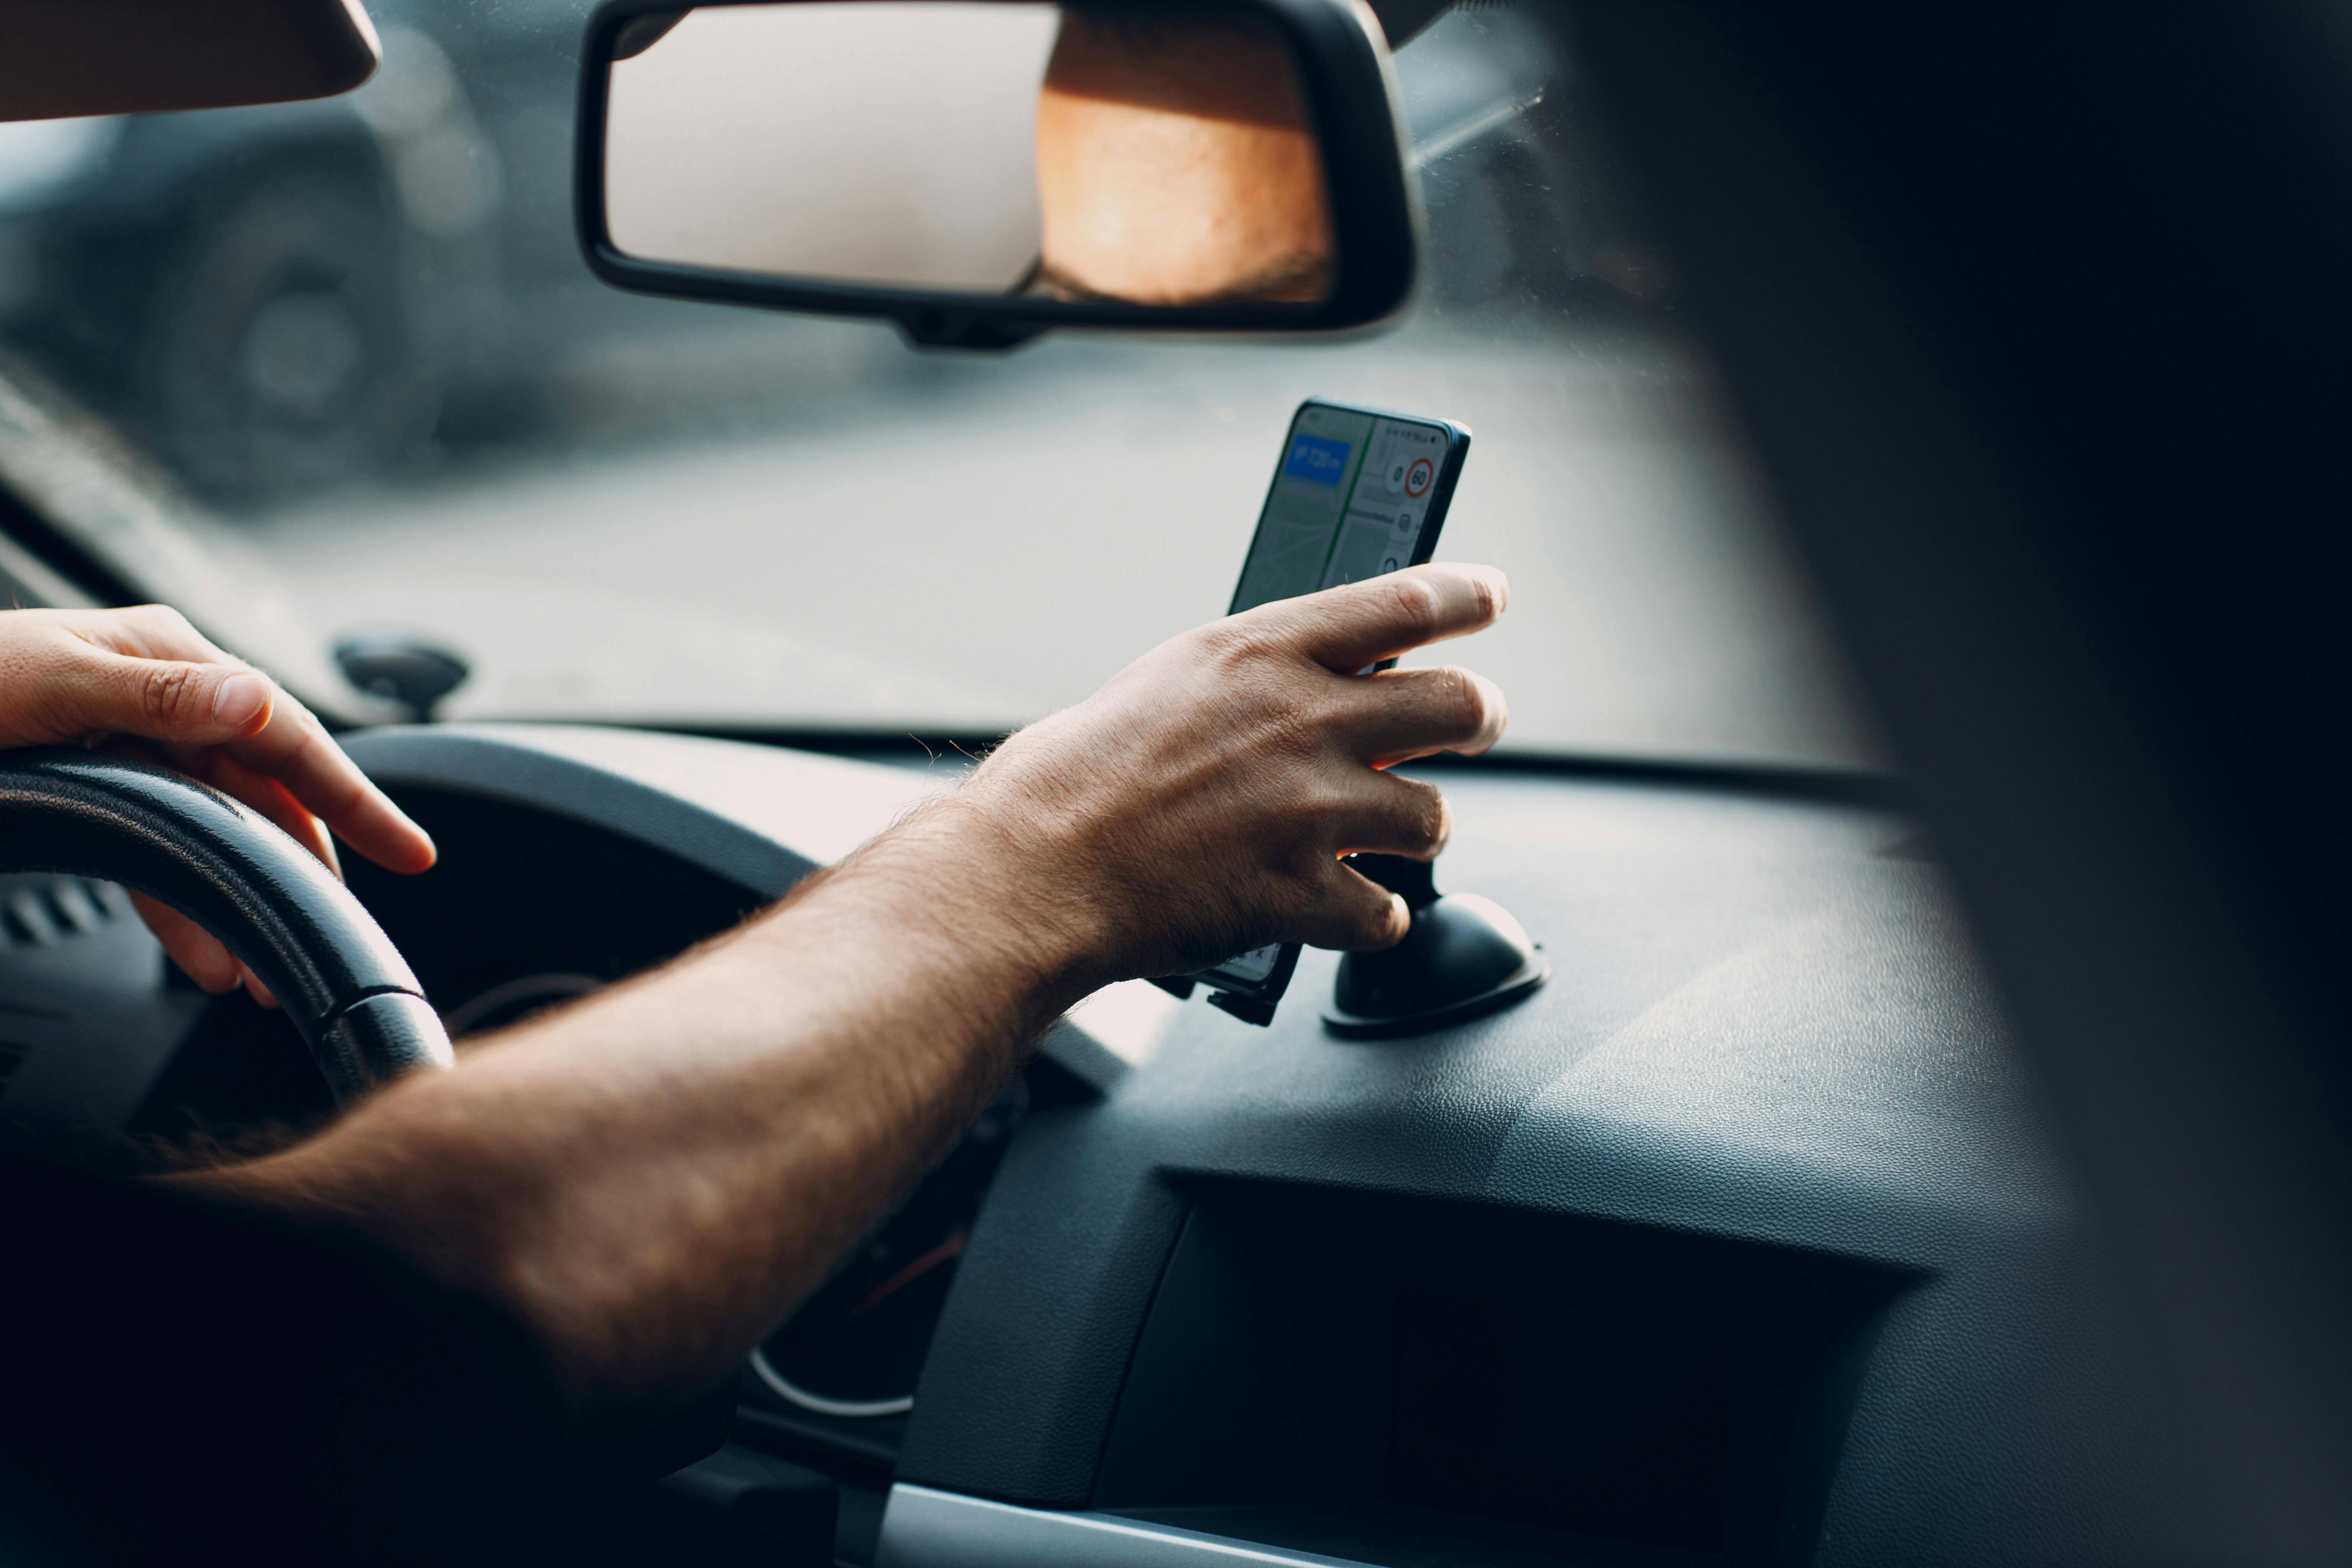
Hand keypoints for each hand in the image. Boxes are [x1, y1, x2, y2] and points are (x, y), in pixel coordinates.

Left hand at [0, 606, 435, 1001]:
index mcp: (163, 658)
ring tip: (257, 974)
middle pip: (262, 789)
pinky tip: (198, 948)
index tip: (406, 851)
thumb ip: (154, 695)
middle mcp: (157, 696)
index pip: (284, 732)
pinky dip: (182, 902)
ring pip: (215, 828)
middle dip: (304, 865)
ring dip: (239, 899)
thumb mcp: (41, 685)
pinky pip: (160, 847)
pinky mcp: (93, 781)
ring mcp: (127, 739)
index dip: (351, 796)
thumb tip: (253, 701)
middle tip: (340, 929)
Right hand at [950, 563, 1508, 984]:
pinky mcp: (1302, 894)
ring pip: (1433, 818)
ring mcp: (1309, 811)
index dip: (1467, 595)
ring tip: (1375, 837)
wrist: (1033, 870)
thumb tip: (1326, 680)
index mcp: (1263, 651)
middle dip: (1478, 718)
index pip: (1406, 599)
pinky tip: (1332, 907)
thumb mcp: (1172, 681)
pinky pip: (1387, 914)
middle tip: (1472, 725)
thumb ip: (1258, 676)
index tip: (1491, 595)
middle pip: (1460, 705)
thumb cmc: (1081, 776)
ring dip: (1413, 832)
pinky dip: (1368, 918)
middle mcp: (1302, 720)